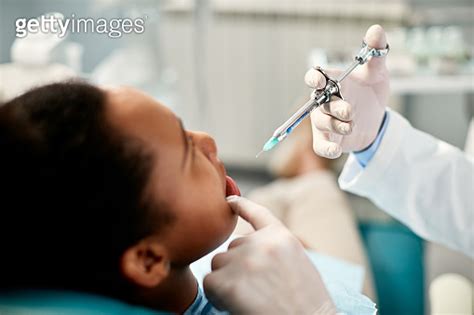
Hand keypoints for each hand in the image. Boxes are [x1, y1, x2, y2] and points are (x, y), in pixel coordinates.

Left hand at [203, 196, 335, 314]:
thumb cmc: (306, 303)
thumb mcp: (299, 263)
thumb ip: (275, 248)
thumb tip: (248, 246)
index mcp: (282, 237)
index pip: (257, 213)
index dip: (240, 205)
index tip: (229, 201)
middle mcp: (262, 243)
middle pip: (232, 247)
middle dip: (237, 266)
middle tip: (256, 290)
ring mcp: (244, 260)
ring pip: (219, 263)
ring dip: (226, 279)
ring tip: (249, 298)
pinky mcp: (229, 282)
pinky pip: (210, 282)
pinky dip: (217, 295)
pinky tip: (235, 305)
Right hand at [305, 24, 389, 157]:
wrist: (377, 120)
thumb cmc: (370, 93)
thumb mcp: (377, 73)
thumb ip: (375, 53)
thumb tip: (376, 30)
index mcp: (331, 83)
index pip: (314, 77)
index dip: (314, 78)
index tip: (320, 80)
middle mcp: (323, 102)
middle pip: (319, 103)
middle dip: (335, 107)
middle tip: (350, 111)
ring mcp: (324, 121)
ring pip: (322, 123)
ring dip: (338, 125)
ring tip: (352, 125)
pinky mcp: (328, 140)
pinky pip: (320, 146)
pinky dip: (327, 149)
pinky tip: (336, 150)